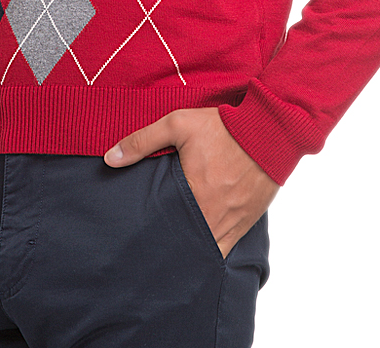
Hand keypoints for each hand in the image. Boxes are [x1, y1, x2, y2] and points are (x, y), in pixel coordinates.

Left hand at [104, 107, 278, 257]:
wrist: (270, 129)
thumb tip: (110, 159)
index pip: (164, 229)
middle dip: (169, 248)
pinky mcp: (247, 221)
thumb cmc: (224, 126)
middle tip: (151, 252)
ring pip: (206, 251)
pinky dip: (214, 252)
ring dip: (191, 253)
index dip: (151, 238)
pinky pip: (228, 248)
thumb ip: (142, 141)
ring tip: (172, 255)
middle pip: (185, 245)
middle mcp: (213, 216)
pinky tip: (200, 253)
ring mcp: (232, 222)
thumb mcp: (178, 124)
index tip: (137, 243)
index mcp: (193, 196)